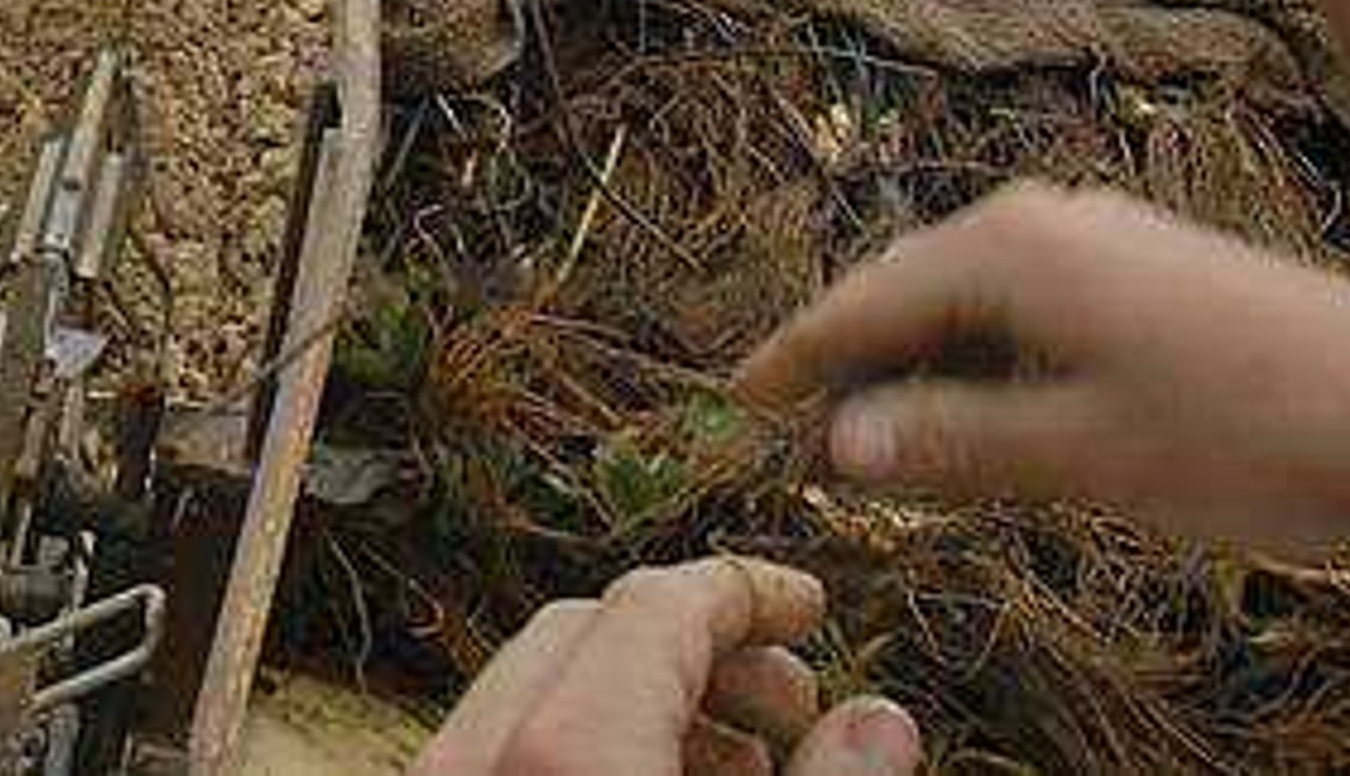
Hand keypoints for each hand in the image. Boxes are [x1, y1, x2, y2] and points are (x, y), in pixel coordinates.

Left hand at [414, 556, 919, 775]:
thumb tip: (878, 720)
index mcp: (563, 758)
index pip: (651, 606)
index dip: (745, 592)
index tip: (810, 608)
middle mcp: (471, 763)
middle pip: (582, 633)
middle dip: (697, 647)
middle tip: (793, 703)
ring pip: (534, 697)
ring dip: (645, 704)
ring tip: (750, 766)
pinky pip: (499, 756)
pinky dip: (585, 751)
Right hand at [736, 182, 1349, 561]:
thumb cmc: (1249, 432)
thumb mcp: (1078, 456)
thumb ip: (949, 445)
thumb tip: (839, 441)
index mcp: (1008, 251)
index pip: (862, 303)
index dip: (793, 358)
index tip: (736, 399)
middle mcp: (1045, 221)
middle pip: (909, 287)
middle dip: (851, 359)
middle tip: (801, 431)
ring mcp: (1103, 235)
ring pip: (973, 297)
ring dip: (923, 363)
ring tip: (888, 436)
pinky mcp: (1150, 266)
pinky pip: (1030, 303)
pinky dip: (986, 355)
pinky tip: (994, 412)